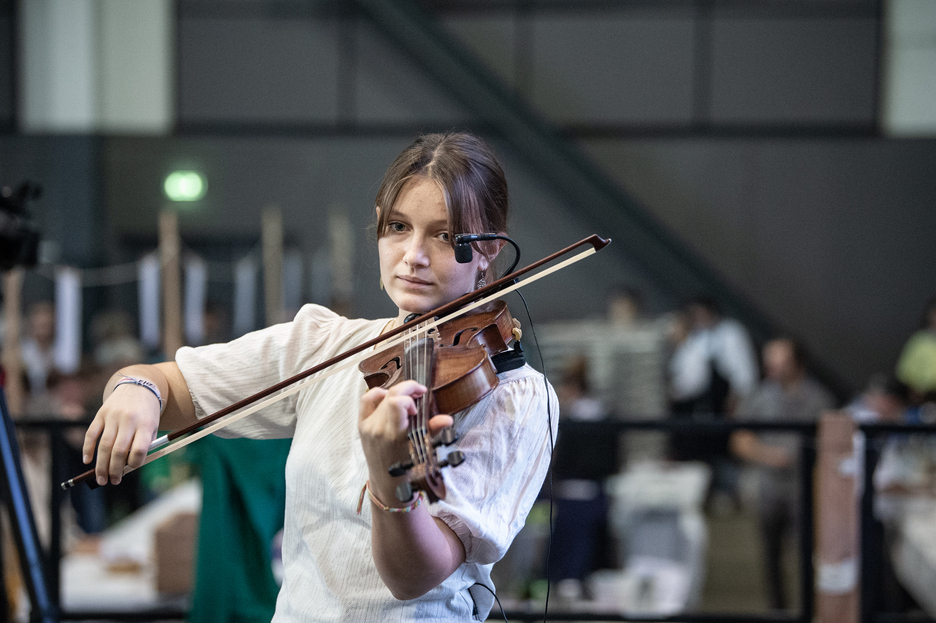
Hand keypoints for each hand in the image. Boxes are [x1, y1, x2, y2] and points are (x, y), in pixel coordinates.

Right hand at [82, 383, 160, 485]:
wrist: (138, 386)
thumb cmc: (146, 414)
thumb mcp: (152, 427)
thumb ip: (142, 445)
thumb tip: (126, 468)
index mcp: (146, 424)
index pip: (139, 448)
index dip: (134, 463)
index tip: (131, 468)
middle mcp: (129, 420)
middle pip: (119, 450)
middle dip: (114, 470)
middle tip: (112, 482)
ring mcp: (113, 416)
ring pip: (104, 445)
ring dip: (101, 465)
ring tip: (101, 479)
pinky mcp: (101, 413)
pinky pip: (91, 434)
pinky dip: (88, 449)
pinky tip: (87, 461)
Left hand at [358, 381, 452, 502]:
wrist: (385, 480)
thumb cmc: (405, 466)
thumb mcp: (420, 448)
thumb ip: (432, 430)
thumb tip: (448, 419)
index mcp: (393, 435)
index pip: (396, 403)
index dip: (410, 396)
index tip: (418, 405)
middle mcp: (378, 428)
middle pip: (391, 395)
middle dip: (407, 389)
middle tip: (418, 393)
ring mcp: (367, 426)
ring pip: (381, 395)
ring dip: (396, 392)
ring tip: (405, 399)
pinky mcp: (361, 425)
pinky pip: (367, 400)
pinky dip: (379, 394)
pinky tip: (389, 398)